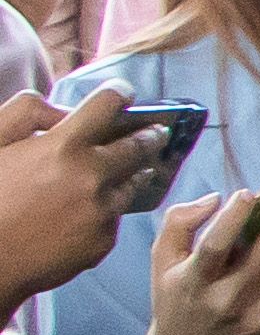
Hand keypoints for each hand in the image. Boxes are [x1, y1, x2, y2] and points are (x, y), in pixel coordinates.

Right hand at [0, 90, 178, 306]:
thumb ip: (25, 114)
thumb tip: (63, 111)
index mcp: (62, 147)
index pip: (107, 105)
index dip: (118, 93)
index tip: (124, 93)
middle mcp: (90, 177)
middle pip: (137, 147)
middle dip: (150, 135)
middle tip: (158, 131)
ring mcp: (100, 212)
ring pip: (132, 184)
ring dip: (135, 172)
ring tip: (140, 167)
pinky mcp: (103, 241)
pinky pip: (114, 217)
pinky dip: (107, 209)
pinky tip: (91, 209)